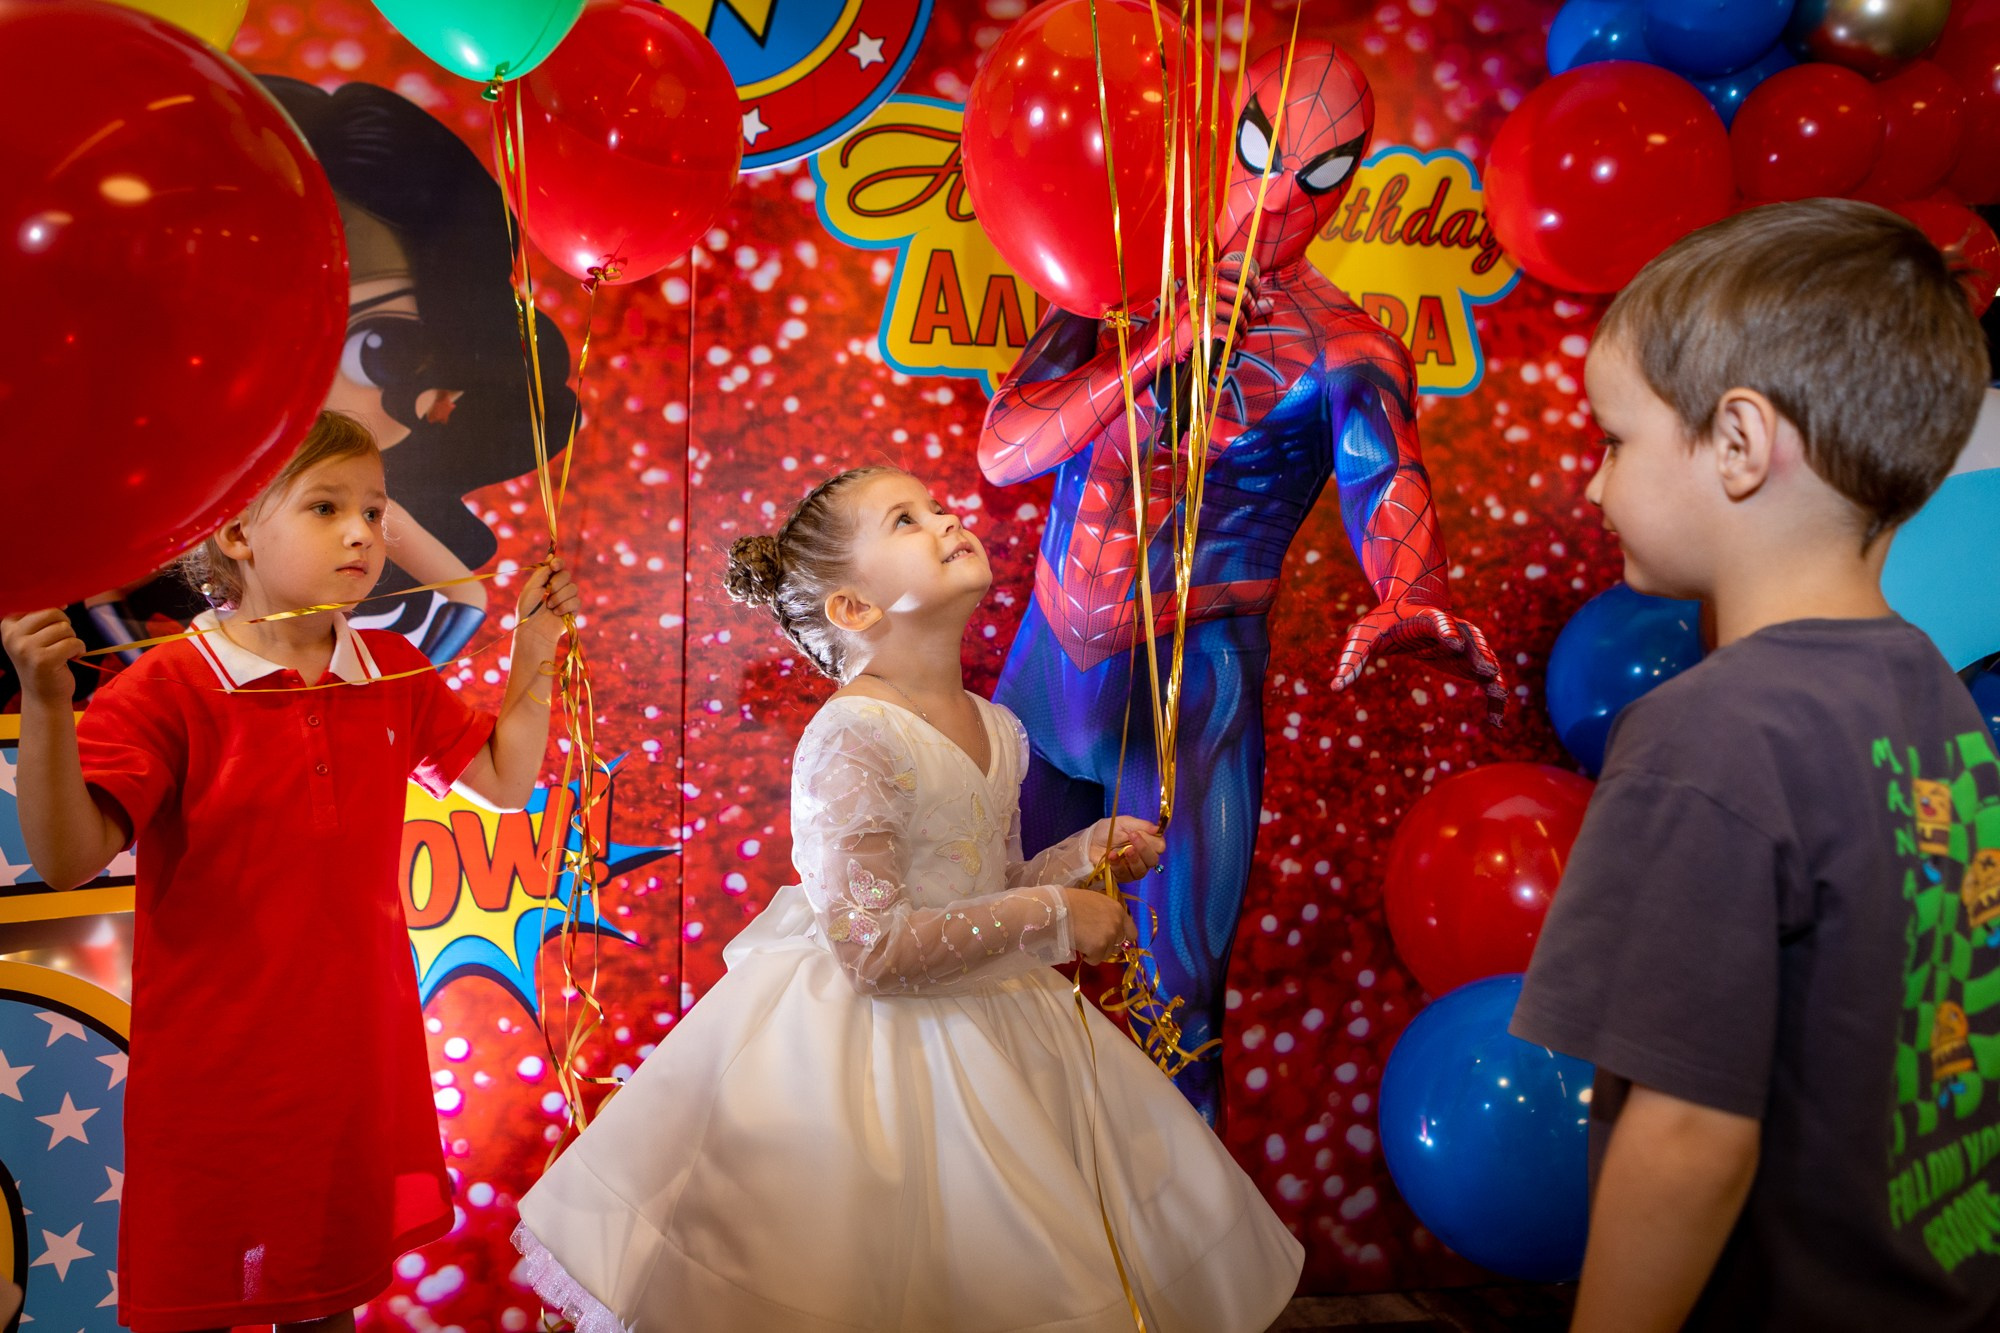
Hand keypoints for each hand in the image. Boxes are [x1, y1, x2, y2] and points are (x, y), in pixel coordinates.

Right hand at [2, 609, 83, 704]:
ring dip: (72, 639)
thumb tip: (64, 601)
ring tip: (63, 652)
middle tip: (61, 641)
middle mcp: (12, 636)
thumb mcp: (35, 636)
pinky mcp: (44, 661)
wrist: (44, 695)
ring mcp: (26, 649)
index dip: (53, 614)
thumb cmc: (44, 661)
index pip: (38, 604)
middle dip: (65, 625)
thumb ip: (42, 617)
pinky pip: (74, 642)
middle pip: (52, 612)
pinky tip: (72, 658)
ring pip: (65, 627)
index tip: (52, 627)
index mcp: (8, 626)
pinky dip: (79, 649)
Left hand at [513, 558, 579, 656]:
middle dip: (557, 583)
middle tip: (547, 592)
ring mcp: (567, 598)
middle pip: (566, 574)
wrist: (534, 630)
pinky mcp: (574, 609)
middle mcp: (558, 587)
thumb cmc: (528, 609)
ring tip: (549, 607)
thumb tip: (552, 557)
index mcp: (547, 580)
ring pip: (573, 587)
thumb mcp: (531, 587)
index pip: (558, 565)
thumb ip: (542, 572)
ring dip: (559, 597)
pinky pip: (576, 600)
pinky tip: (556, 613)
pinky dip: (564, 606)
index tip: (554, 566)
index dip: (558, 563)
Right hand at [1064, 887, 1138, 964]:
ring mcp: (1109, 936)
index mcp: (1117, 909)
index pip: (1131, 932)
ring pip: (1107, 954)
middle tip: (1090, 940)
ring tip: (1081, 941)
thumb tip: (1106, 927)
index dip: (1121, 938)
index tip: (1110, 940)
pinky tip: (1077, 946)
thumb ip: (1105, 914)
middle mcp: (1117, 923)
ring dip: (1095, 951)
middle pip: (1118, 945)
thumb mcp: (1093, 901)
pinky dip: (1087, 957)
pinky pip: (1095, 960)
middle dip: (1106, 945)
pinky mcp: (1099, 948)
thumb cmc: (1069, 902)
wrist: (1055, 909)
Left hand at [1090, 815, 1164, 882]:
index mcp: (1146, 843)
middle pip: (1153, 860)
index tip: (1138, 833)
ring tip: (1124, 850)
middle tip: (1132, 837)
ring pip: (1141, 870)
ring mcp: (1132, 869)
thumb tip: (1158, 829)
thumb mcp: (1123, 823)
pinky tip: (1112, 855)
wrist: (1087, 843)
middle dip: (1144, 849)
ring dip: (1133, 859)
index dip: (1153, 842)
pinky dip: (1118, 865)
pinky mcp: (1121, 877)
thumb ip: (1141, 825)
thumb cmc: (1106, 831)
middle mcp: (1142, 858)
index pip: (1160, 846)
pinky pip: (1125, 875)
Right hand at [1141, 251, 1273, 369]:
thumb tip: (1270, 304)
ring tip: (1240, 333)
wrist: (1161, 343)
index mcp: (1200, 280)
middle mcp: (1197, 290)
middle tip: (1248, 318)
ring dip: (1243, 326)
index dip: (1249, 278)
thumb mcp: (1210, 305)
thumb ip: (1239, 302)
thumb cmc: (1191, 322)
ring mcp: (1195, 309)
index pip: (1229, 268)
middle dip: (1250, 307)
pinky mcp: (1195, 329)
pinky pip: (1226, 331)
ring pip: (1234, 313)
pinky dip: (1234, 339)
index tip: (1255, 290)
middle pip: (1238, 292)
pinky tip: (1233, 342)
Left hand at [1334, 599, 1507, 724]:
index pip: (1438, 620)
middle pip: (1470, 640)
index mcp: (1425, 618)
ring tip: (1500, 699)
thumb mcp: (1362, 636)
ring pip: (1485, 659)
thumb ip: (1352, 659)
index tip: (1453, 642)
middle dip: (1479, 655)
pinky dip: (1494, 698)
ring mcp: (1465, 645)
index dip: (1447, 629)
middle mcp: (1453, 629)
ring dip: (1494, 678)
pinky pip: (1487, 680)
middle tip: (1488, 672)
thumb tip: (1335, 688)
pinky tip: (1497, 723)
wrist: (1411, 607)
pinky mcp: (1469, 662)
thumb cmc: (1383, 622)